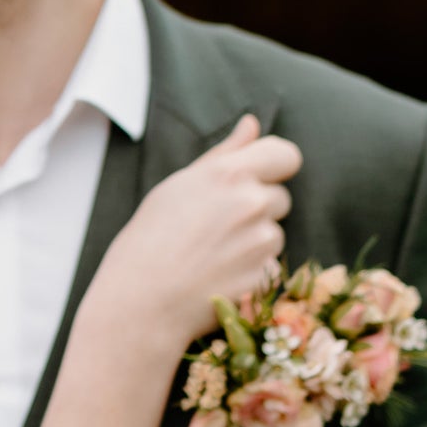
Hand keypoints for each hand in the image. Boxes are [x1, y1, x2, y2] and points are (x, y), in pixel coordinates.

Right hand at [89, 115, 302, 352]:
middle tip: (216, 228)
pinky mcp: (267, 276)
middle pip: (280, 196)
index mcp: (228, 174)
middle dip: (259, 208)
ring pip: (276, 233)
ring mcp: (262, 242)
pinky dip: (253, 271)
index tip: (258, 178)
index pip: (285, 154)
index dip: (274, 166)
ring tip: (213, 255)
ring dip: (255, 241)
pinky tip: (219, 277)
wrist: (141, 302)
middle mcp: (251, 203)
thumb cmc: (148, 240)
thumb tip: (252, 124)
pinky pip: (271, 265)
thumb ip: (223, 155)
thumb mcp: (177, 187)